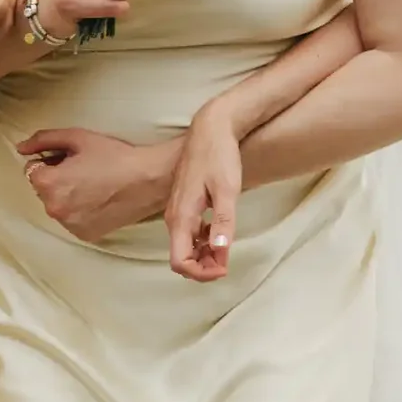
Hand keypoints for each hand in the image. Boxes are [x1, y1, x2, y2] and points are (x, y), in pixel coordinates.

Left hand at [14, 126, 173, 241]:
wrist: (148, 179)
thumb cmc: (115, 156)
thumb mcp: (78, 138)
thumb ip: (44, 140)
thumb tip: (20, 148)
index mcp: (48, 184)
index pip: (32, 170)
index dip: (51, 161)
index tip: (72, 160)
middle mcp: (54, 208)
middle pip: (43, 190)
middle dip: (57, 180)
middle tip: (85, 171)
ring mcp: (69, 225)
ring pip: (58, 206)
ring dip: (67, 197)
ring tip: (94, 186)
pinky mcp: (84, 234)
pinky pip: (72, 220)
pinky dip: (80, 211)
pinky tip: (99, 200)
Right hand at [167, 101, 245, 281]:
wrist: (211, 129)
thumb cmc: (219, 156)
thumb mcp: (227, 189)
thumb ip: (223, 221)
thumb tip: (221, 250)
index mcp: (181, 217)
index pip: (180, 262)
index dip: (201, 273)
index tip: (224, 268)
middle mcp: (174, 218)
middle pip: (181, 258)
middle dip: (203, 268)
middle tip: (228, 263)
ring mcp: (177, 211)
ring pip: (185, 247)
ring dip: (204, 256)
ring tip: (226, 251)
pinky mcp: (184, 205)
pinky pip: (188, 234)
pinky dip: (203, 243)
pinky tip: (219, 235)